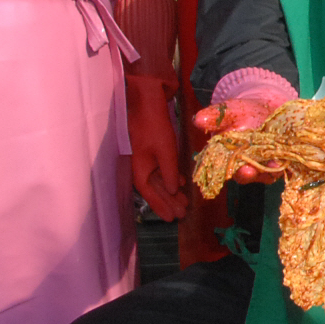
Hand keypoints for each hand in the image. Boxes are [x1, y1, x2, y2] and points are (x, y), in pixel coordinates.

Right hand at [126, 75, 185, 220]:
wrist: (146, 104)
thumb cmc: (154, 127)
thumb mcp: (165, 151)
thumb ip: (169, 172)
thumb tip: (172, 190)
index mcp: (140, 170)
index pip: (150, 194)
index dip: (160, 207)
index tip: (170, 219)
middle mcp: (141, 167)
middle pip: (155, 190)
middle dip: (168, 203)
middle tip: (182, 214)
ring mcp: (147, 160)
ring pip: (160, 181)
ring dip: (171, 192)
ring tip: (184, 202)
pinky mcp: (153, 152)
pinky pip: (162, 170)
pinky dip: (172, 177)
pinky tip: (181, 182)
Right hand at [192, 96, 286, 182]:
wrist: (267, 107)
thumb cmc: (243, 112)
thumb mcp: (229, 111)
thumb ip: (216, 117)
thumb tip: (197, 119)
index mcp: (231, 157)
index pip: (230, 170)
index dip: (236, 172)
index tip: (242, 170)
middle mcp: (248, 165)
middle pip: (249, 175)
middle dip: (252, 174)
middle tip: (254, 171)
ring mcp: (266, 164)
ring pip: (269, 173)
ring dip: (272, 170)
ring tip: (275, 164)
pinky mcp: (283, 159)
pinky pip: (286, 165)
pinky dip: (289, 162)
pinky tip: (292, 157)